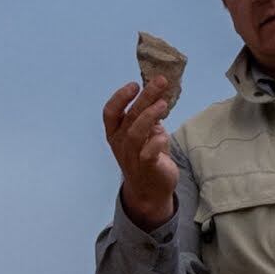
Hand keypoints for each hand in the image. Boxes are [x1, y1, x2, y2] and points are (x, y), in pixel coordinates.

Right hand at [103, 78, 180, 227]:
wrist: (150, 192)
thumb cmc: (147, 157)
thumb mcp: (146, 133)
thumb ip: (148, 116)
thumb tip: (158, 93)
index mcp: (116, 133)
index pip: (110, 112)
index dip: (120, 97)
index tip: (134, 84)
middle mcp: (120, 144)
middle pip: (129, 116)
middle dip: (145, 97)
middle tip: (160, 82)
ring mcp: (132, 156)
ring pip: (135, 133)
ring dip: (149, 116)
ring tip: (163, 104)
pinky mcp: (146, 168)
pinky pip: (148, 153)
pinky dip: (156, 142)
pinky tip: (164, 135)